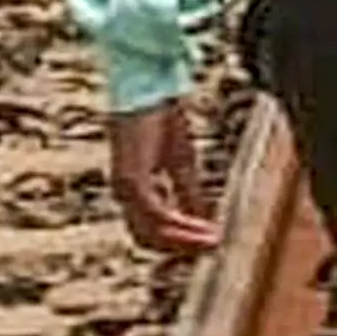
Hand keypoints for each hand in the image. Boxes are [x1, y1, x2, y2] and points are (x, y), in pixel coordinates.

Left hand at [108, 100, 219, 256]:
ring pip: (151, 233)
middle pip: (147, 239)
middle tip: (212, 247)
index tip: (209, 244)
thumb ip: (188, 193)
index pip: (150, 231)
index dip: (179, 242)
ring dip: (184, 241)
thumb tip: (202, 222)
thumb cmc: (162, 117)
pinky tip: (202, 227)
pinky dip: (180, 226)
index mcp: (132, 189)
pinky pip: (157, 215)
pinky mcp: (133, 179)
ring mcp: (125, 187)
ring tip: (212, 241)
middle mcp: (123, 192)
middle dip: (181, 248)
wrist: (150, 86)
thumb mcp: (182, 162)